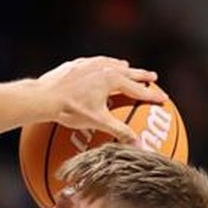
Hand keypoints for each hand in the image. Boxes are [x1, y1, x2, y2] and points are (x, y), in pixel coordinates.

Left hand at [32, 56, 164, 140]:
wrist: (44, 96)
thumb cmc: (71, 109)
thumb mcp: (97, 122)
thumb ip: (119, 131)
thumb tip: (138, 145)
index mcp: (113, 79)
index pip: (137, 89)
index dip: (151, 96)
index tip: (163, 99)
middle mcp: (104, 67)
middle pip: (129, 72)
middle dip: (142, 76)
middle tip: (153, 77)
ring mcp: (90, 63)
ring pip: (112, 63)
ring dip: (122, 67)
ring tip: (128, 67)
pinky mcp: (76, 64)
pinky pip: (95, 63)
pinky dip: (103, 65)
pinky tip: (98, 68)